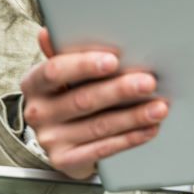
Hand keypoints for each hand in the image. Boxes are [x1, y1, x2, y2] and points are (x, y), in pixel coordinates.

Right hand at [19, 28, 168, 179]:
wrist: (62, 140)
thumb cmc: (68, 94)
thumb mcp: (63, 74)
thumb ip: (64, 53)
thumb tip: (49, 32)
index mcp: (34, 83)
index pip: (54, 71)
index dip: (84, 65)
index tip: (113, 60)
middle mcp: (37, 112)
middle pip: (83, 99)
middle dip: (120, 90)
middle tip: (149, 82)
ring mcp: (50, 139)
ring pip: (98, 126)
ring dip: (133, 116)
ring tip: (159, 107)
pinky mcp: (65, 161)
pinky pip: (103, 149)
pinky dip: (130, 138)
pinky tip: (149, 128)